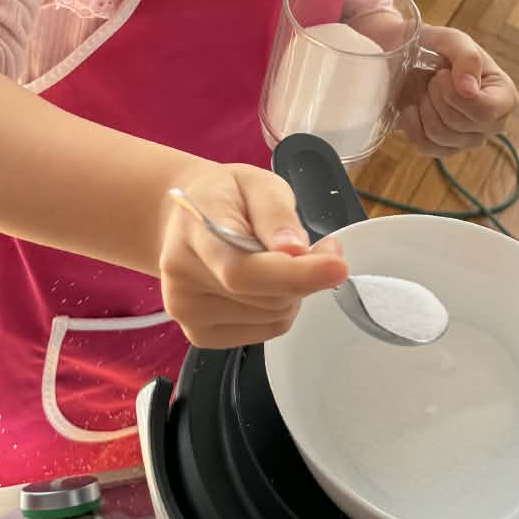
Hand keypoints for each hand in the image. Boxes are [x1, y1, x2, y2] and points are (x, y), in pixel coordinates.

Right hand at [159, 159, 347, 348]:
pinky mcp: (200, 335)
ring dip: (292, 290)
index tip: (337, 266)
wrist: (187, 219)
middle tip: (315, 247)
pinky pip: (267, 329)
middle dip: (304, 274)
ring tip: (275, 260)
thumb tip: (295, 250)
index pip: (243, 270)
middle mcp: (181, 278)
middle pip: (267, 297)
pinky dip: (280, 308)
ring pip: (274, 316)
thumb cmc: (226, 197)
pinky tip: (264, 283)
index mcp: (194, 231)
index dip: (294, 274)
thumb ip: (276, 214)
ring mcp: (187, 312)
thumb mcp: (257, 183)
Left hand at [396, 27, 517, 156]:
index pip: (485, 111)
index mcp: (505, 96)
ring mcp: (470, 140)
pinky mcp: (446, 149)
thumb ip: (467, 57)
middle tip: (433, 78)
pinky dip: (412, 124)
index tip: (442, 73)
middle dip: (436, 95)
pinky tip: (413, 106)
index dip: (456, 95)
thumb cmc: (437, 48)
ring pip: (439, 134)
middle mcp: (493, 123)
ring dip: (424, 106)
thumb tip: (469, 90)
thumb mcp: (453, 40)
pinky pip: (425, 146)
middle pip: (458, 123)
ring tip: (426, 90)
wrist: (408, 59)